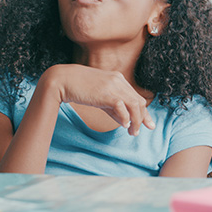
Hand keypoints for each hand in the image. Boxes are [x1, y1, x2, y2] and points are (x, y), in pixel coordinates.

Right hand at [40, 64, 155, 135]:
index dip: (144, 112)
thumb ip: (112, 107)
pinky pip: (122, 106)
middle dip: (143, 118)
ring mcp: (113, 86)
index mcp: (119, 79)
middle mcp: (119, 80)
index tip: (148, 124)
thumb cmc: (79, 88)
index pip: (137, 97)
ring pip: (134, 104)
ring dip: (136, 120)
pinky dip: (125, 117)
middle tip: (139, 132)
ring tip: (132, 132)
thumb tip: (125, 121)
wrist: (63, 79)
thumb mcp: (99, 96)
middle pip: (139, 101)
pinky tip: (124, 125)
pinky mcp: (105, 93)